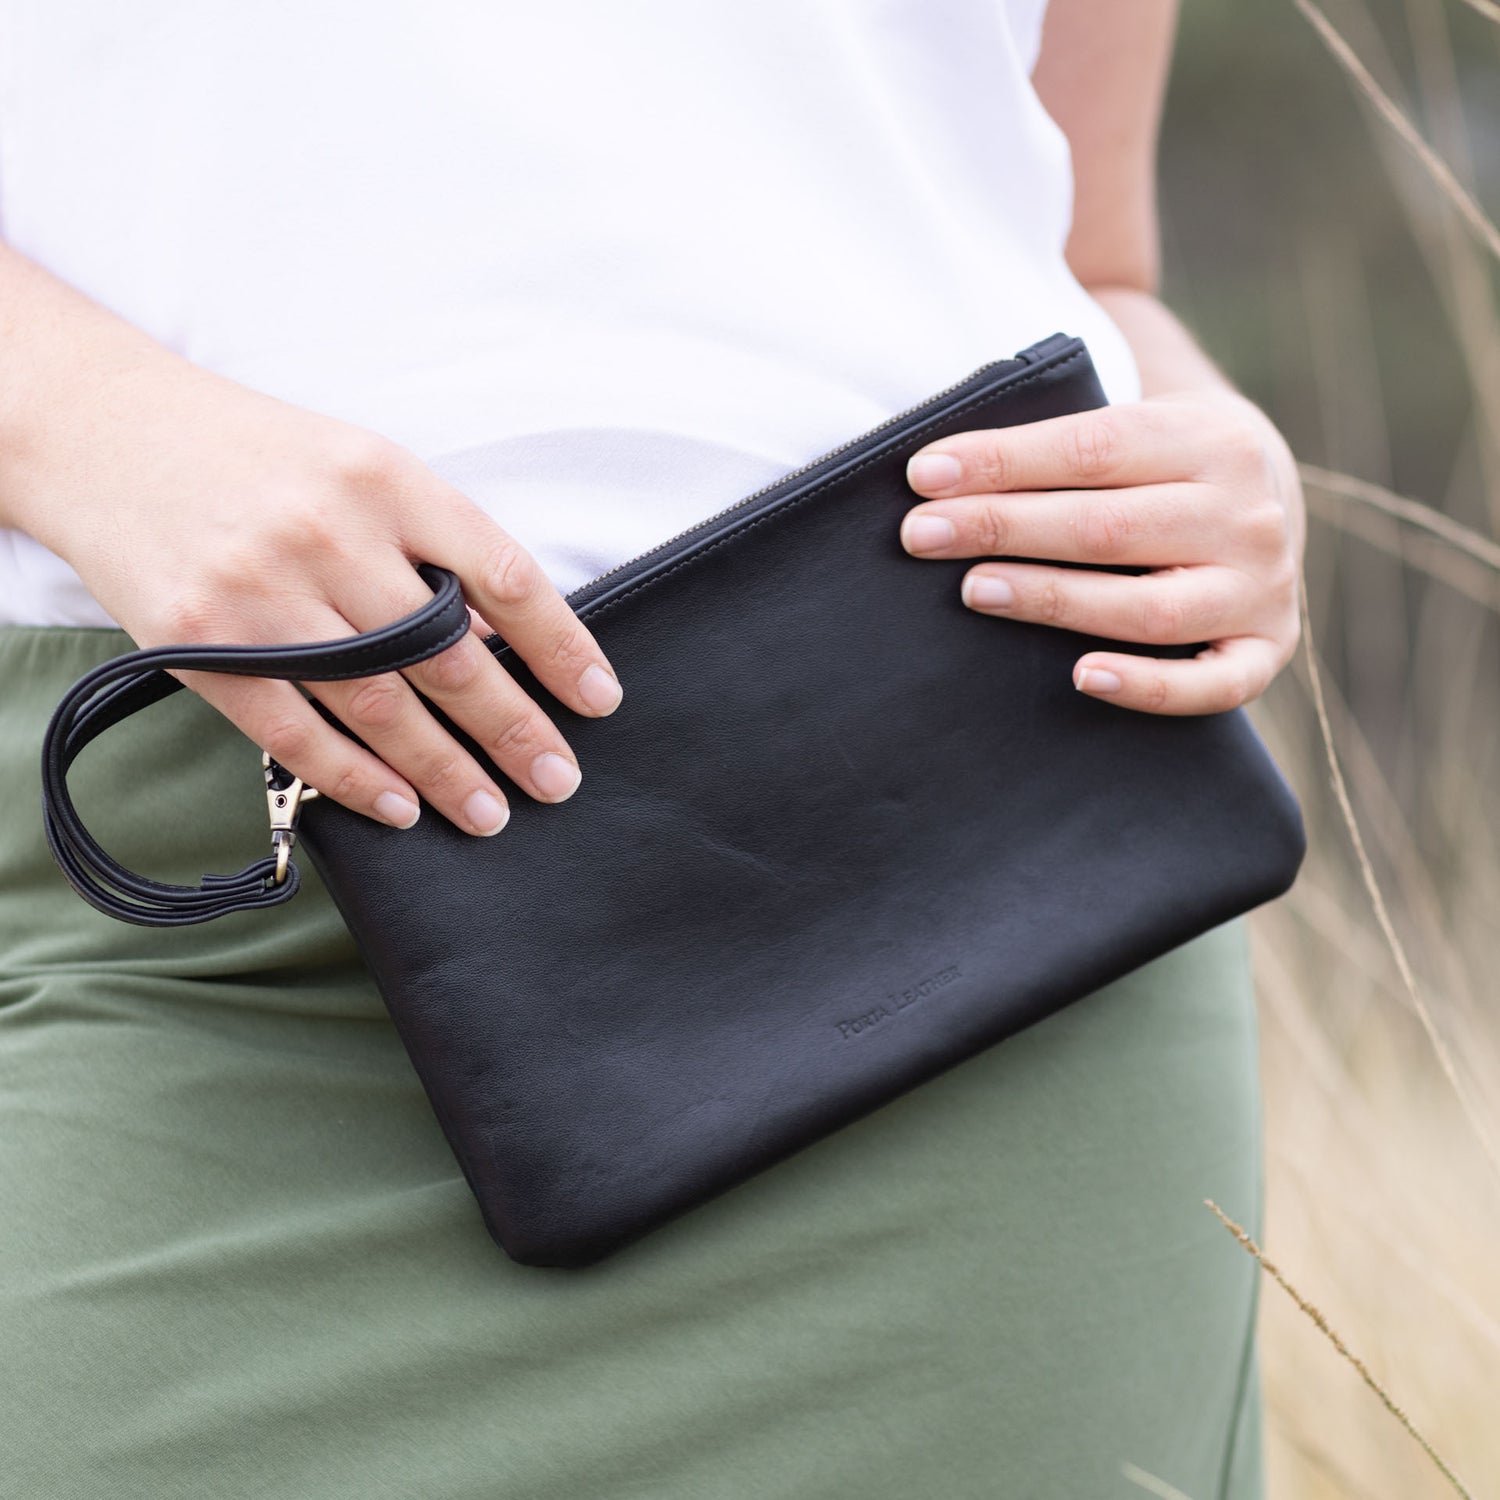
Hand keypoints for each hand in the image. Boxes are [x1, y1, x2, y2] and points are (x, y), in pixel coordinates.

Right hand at [17, 353, 623, 834]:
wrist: (108, 433)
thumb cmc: (256, 454)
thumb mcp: (360, 466)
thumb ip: (430, 542)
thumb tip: (499, 634)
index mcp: (387, 479)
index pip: (503, 575)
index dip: (561, 645)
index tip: (599, 699)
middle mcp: (330, 533)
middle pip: (448, 654)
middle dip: (514, 727)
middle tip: (557, 780)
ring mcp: (263, 591)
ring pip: (379, 703)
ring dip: (444, 768)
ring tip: (489, 812)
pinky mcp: (203, 642)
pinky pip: (295, 728)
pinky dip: (353, 777)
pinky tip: (400, 807)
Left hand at [899, 391, 1303, 714]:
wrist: (1266, 501)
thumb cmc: (1162, 469)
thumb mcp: (1135, 431)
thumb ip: (1060, 447)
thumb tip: (938, 472)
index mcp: (1214, 439)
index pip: (1093, 447)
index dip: (1003, 461)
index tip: (923, 476)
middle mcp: (1247, 515)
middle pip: (1109, 528)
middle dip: (1004, 528)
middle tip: (922, 536)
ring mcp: (1262, 589)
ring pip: (1148, 610)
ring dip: (1052, 599)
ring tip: (975, 590)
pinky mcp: (1266, 650)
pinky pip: (1210, 686)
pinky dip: (1146, 687)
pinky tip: (1081, 676)